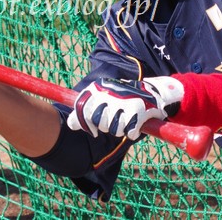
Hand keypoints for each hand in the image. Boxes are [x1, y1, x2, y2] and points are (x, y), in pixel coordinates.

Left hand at [67, 76, 183, 139]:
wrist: (150, 90)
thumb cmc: (120, 97)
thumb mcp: (100, 99)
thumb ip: (84, 111)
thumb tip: (70, 125)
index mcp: (97, 88)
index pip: (84, 112)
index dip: (86, 125)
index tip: (92, 130)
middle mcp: (109, 92)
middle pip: (100, 123)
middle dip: (107, 126)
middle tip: (114, 120)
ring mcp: (124, 100)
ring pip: (115, 130)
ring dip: (121, 129)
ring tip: (126, 119)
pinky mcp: (139, 109)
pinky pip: (130, 132)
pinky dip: (133, 132)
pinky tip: (136, 123)